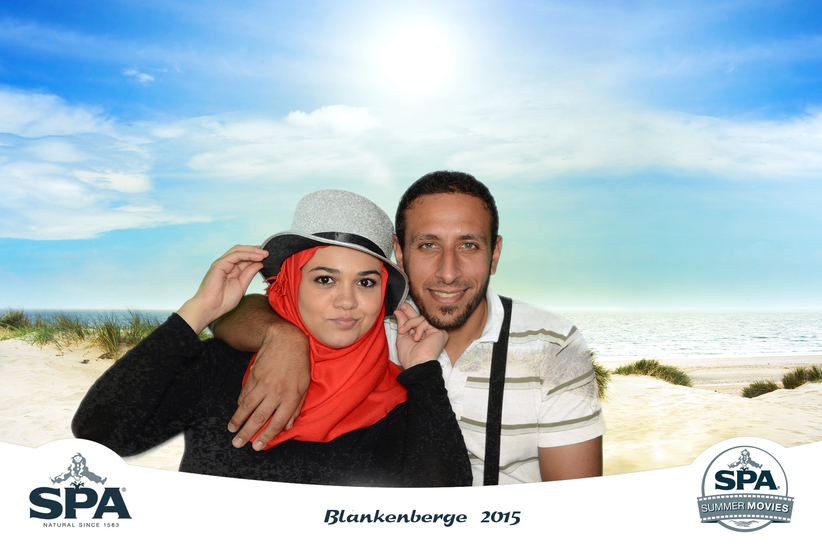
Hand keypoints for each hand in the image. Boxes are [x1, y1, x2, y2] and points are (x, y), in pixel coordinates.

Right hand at [177, 245, 267, 334]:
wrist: (210, 308)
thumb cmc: (223, 301)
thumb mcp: (242, 286)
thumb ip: (249, 274)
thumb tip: (260, 263)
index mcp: (231, 269)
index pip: (245, 257)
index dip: (256, 255)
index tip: (268, 256)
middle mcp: (226, 264)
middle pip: (242, 251)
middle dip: (256, 250)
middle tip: (269, 252)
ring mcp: (222, 263)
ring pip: (239, 250)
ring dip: (253, 251)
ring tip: (265, 254)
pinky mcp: (219, 264)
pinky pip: (235, 255)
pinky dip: (248, 254)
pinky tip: (258, 257)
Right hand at [227, 321, 310, 449]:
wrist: (285, 340)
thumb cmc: (298, 364)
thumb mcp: (304, 386)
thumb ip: (297, 408)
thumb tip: (288, 426)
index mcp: (291, 397)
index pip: (277, 423)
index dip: (266, 436)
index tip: (258, 446)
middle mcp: (276, 392)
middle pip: (259, 418)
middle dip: (247, 433)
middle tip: (238, 443)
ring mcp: (263, 384)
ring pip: (247, 407)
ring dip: (238, 420)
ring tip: (232, 430)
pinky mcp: (253, 377)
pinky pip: (245, 394)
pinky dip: (240, 404)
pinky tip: (237, 412)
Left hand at [394, 302, 447, 369]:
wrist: (417, 364)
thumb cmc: (409, 356)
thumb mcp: (402, 338)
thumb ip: (402, 324)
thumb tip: (399, 312)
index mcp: (419, 335)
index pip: (415, 321)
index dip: (408, 314)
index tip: (400, 308)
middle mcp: (428, 332)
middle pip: (420, 317)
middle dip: (410, 311)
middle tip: (403, 306)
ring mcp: (435, 331)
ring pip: (422, 318)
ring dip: (410, 323)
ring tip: (404, 331)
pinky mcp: (440, 331)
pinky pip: (427, 322)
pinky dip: (419, 328)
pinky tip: (417, 338)